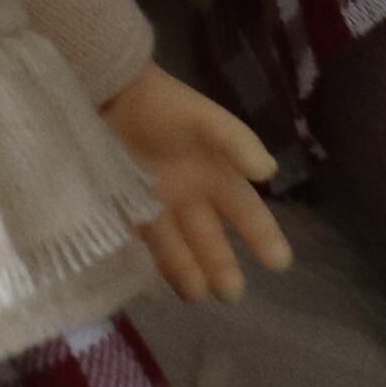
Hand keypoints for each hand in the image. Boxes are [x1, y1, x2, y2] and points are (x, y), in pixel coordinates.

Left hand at [103, 68, 292, 305]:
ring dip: (189, 271)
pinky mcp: (124, 206)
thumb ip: (237, 142)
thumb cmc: (163, 106)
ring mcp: (157, 203)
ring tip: (198, 296)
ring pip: (178, 246)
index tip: (279, 264)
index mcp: (218, 175)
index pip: (248, 214)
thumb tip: (269, 173)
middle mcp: (192, 196)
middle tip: (231, 295)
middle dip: (223, 266)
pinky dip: (152, 260)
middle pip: (212, 239)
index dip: (265, 237)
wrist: (106, 90)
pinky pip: (143, 239)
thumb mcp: (206, 120)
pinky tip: (160, 281)